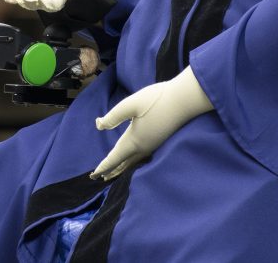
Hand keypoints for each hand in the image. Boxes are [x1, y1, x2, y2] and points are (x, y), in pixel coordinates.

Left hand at [90, 67, 212, 180]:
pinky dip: (132, 162)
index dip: (104, 166)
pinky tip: (133, 159)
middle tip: (99, 178)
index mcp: (134, 141)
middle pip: (124, 164)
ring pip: (134, 162)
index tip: (93, 175)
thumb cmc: (157, 99)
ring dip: (122, 168)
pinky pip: (142, 158)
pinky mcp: (159, 140)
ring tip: (113, 173)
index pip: (115, 158)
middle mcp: (143, 147)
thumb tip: (99, 125)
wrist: (184, 100)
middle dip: (111, 171)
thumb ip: (113, 117)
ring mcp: (153, 145)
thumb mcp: (130, 104)